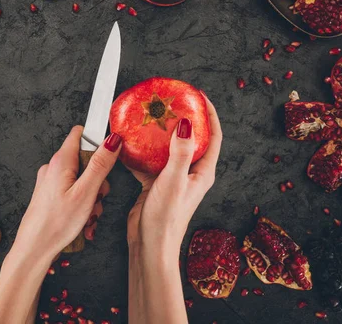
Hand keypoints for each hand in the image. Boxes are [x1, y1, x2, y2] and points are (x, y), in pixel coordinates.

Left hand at [13, 125, 121, 261]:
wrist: (33, 249)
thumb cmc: (56, 224)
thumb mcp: (86, 192)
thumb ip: (100, 165)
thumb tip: (112, 140)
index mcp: (61, 161)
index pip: (80, 134)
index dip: (97, 141)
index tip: (109, 157)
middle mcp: (53, 168)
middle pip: (85, 161)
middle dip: (98, 181)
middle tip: (98, 199)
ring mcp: (50, 182)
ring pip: (81, 180)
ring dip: (91, 198)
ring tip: (89, 217)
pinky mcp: (49, 195)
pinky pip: (72, 193)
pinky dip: (81, 206)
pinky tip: (82, 222)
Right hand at [127, 96, 221, 256]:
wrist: (149, 245)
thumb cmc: (165, 219)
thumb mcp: (173, 182)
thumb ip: (180, 153)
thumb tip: (187, 124)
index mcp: (201, 172)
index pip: (213, 137)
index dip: (209, 115)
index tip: (199, 96)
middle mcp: (189, 173)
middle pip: (190, 139)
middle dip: (183, 119)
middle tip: (172, 102)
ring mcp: (172, 178)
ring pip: (167, 149)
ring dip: (160, 134)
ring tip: (151, 117)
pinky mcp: (155, 184)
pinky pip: (148, 162)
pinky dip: (140, 152)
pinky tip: (129, 143)